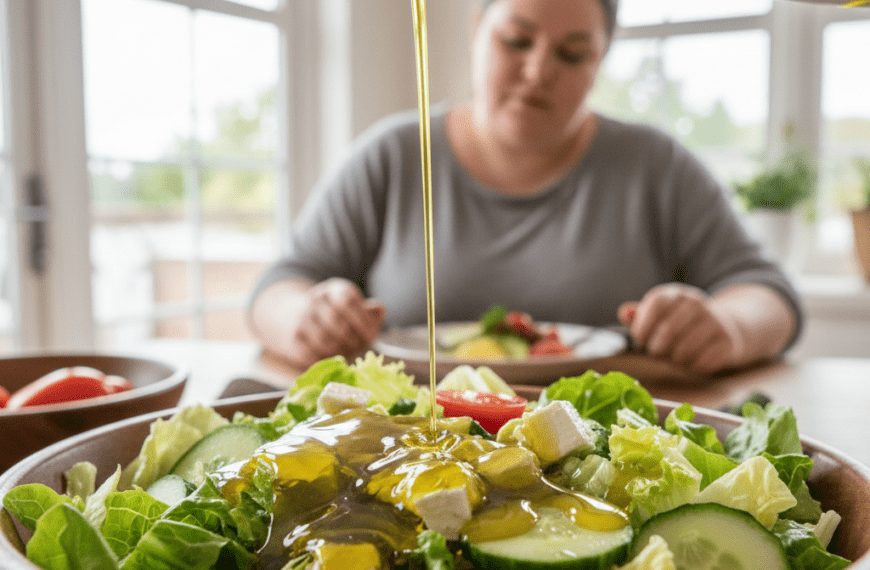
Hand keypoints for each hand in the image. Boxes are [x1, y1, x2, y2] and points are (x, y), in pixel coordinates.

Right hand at [271, 278, 385, 368]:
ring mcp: (300, 318)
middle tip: (359, 348)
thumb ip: (369, 312)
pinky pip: (310, 354)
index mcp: (334, 289)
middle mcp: (315, 299)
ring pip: (323, 340)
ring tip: (346, 353)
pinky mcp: (292, 337)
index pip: (347, 299)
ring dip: (339, 351)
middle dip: (352, 339)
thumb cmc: (336, 316)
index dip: (362, 320)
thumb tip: (379, 310)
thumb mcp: (353, 308)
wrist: (295, 317)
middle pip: (336, 321)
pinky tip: (330, 358)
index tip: (372, 337)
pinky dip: (323, 359)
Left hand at [617, 283, 744, 374]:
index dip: (643, 325)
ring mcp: (715, 320)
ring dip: (673, 360)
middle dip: (656, 348)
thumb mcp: (660, 314)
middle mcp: (697, 302)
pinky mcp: (728, 340)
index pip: (657, 303)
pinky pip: (702, 361)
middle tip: (655, 354)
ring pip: (684, 349)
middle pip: (668, 329)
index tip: (639, 341)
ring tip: (672, 358)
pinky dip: (692, 367)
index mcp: (676, 294)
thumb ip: (639, 315)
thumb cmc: (679, 323)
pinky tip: (691, 362)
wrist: (721, 327)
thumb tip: (624, 313)